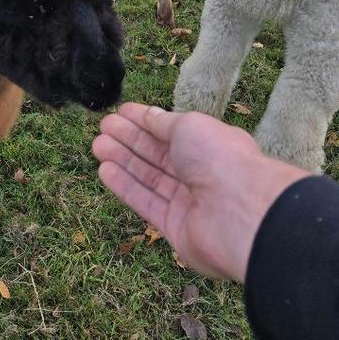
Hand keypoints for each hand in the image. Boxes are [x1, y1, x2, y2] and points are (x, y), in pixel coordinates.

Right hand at [92, 103, 306, 282]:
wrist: (241, 213)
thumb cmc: (220, 159)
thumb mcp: (189, 126)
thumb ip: (163, 123)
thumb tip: (147, 115)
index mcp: (209, 145)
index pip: (170, 131)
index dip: (145, 121)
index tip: (120, 112)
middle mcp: (200, 172)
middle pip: (157, 154)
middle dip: (129, 139)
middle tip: (102, 127)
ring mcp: (187, 201)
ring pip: (148, 177)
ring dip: (122, 160)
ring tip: (97, 145)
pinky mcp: (175, 227)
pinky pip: (146, 203)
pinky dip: (125, 186)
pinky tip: (104, 171)